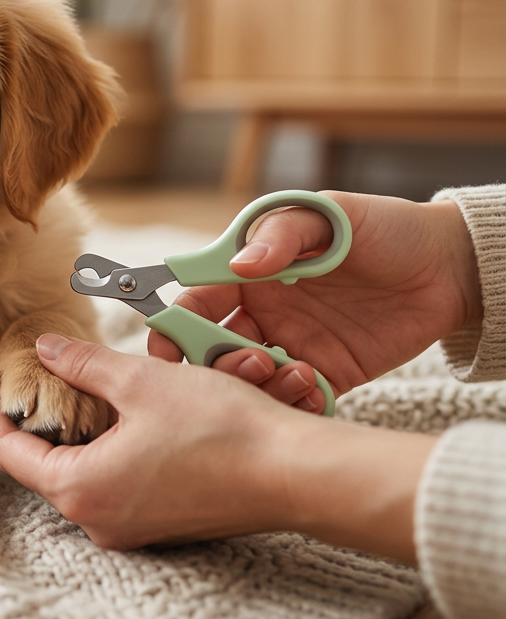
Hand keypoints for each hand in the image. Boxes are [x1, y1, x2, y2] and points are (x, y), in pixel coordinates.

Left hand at [0, 335, 435, 561]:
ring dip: (80, 427)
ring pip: (83, 469)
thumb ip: (82, 364)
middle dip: (38, 413)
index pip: (8, 450)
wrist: (296, 473)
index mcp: (79, 488)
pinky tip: (129, 411)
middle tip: (37, 369)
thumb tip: (43, 348)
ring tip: (85, 382)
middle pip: (44, 463)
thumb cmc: (220, 428)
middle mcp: (98, 519)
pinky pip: (117, 480)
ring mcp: (132, 527)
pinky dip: (111, 445)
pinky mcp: (162, 523)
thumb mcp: (139, 382)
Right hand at [150, 191, 481, 397]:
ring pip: (248, 379)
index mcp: (248, 273)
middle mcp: (262, 312)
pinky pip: (294, 399)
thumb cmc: (384, 228)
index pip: (195, 301)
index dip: (174, 324)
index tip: (169, 348)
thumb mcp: (329, 215)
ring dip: (256, 385)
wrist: (449, 266)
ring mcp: (292, 345)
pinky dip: (294, 403)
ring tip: (291, 373)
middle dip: (212, 365)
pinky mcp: (326, 373)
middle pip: (210, 348)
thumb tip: (241, 265)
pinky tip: (312, 390)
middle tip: (247, 363)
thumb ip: (281, 234)